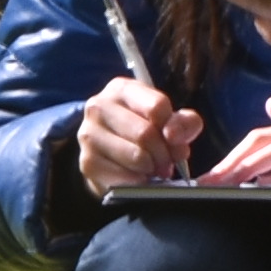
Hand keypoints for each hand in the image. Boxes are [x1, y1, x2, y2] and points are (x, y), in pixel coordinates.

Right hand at [77, 74, 205, 191]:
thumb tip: (176, 137)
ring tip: (152, 168)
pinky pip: (124, 178)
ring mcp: (89, 134)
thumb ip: (184, 123)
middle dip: (164, 153)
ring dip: (152, 168)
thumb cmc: (143, 130)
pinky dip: (138, 182)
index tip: (175, 141)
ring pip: (136, 157)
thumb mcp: (167, 119)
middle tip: (167, 162)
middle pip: (146, 133)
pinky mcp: (87, 162)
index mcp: (121, 89)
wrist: (109, 152)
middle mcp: (99, 106)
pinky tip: (138, 176)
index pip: (157, 106)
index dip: (174, 129)